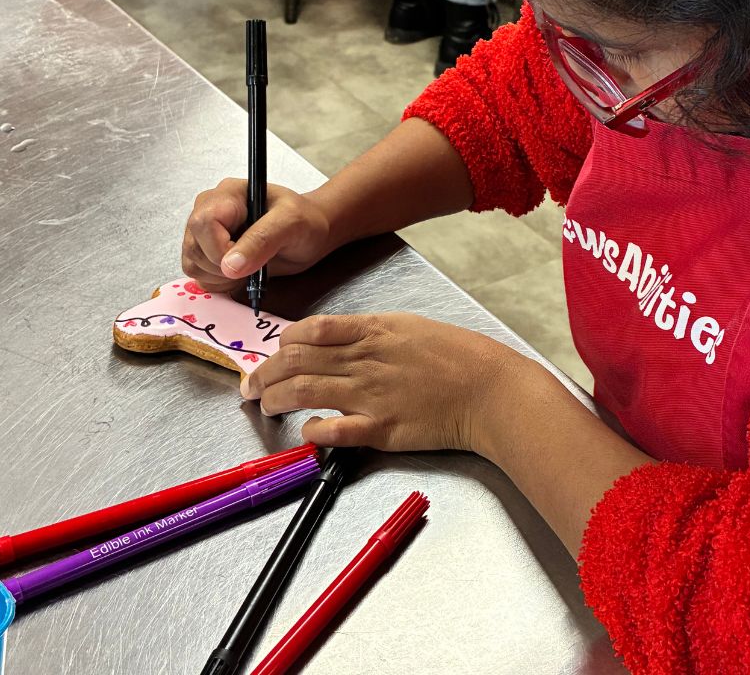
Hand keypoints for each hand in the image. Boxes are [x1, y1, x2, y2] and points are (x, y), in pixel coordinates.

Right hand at [181, 179, 333, 292]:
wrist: (311, 233)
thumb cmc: (305, 220)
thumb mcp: (292, 223)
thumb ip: (263, 240)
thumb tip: (230, 265)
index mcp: (228, 195)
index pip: (203, 223)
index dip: (219, 248)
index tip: (245, 260)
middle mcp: (210, 210)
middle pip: (194, 246)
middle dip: (222, 266)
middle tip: (253, 264)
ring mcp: (206, 232)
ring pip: (192, 263)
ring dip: (220, 276)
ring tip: (250, 267)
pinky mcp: (208, 252)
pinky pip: (198, 275)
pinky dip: (218, 282)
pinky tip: (241, 273)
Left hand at [239, 312, 522, 453]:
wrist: (489, 388)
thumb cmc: (459, 356)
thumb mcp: (412, 327)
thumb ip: (374, 334)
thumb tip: (342, 340)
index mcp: (373, 330)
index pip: (311, 331)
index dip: (283, 343)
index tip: (273, 354)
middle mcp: (365, 359)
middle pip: (296, 361)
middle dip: (265, 373)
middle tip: (251, 386)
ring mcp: (370, 393)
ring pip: (304, 391)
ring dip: (275, 399)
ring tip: (264, 406)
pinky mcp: (380, 427)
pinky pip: (333, 429)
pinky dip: (312, 430)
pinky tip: (306, 430)